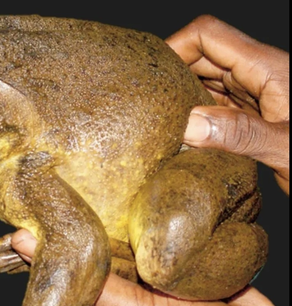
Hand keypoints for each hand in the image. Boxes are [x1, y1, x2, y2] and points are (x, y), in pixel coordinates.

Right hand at [166, 15, 289, 194]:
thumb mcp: (289, 150)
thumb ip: (241, 135)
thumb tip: (189, 124)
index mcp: (269, 69)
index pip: (208, 36)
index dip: (175, 46)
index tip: (150, 75)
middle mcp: (260, 76)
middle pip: (202, 56)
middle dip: (172, 75)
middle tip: (148, 105)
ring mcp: (256, 95)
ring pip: (206, 82)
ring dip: (182, 99)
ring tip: (160, 123)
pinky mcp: (254, 115)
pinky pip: (216, 106)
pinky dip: (196, 117)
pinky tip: (184, 137)